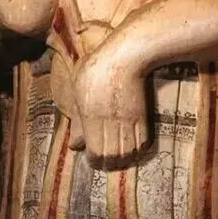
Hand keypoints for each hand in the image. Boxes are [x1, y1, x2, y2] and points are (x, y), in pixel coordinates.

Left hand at [71, 32, 149, 167]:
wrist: (125, 55)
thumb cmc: (96, 68)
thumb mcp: (78, 91)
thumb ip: (77, 120)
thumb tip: (75, 144)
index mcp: (92, 117)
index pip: (95, 152)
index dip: (94, 160)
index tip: (91, 157)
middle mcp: (111, 122)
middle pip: (112, 156)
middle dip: (108, 163)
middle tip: (105, 162)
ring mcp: (128, 120)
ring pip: (128, 152)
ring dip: (123, 159)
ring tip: (118, 159)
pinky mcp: (142, 115)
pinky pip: (142, 142)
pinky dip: (138, 150)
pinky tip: (133, 149)